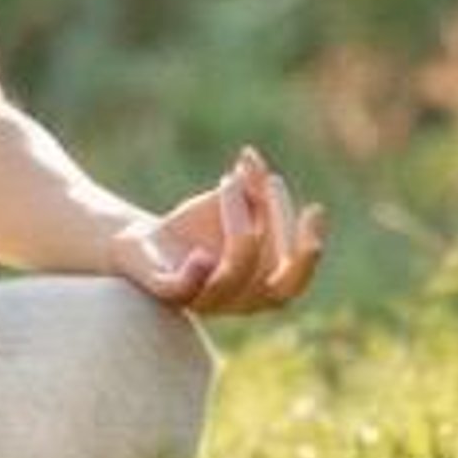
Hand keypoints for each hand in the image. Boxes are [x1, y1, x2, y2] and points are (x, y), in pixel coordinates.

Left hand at [105, 144, 327, 315]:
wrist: (143, 243)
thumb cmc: (194, 228)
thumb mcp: (225, 204)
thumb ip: (246, 185)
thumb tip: (251, 156)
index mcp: (258, 288)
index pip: (293, 280)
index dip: (308, 252)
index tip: (315, 208)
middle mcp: (235, 301)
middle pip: (269, 279)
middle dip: (276, 229)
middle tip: (269, 182)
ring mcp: (201, 298)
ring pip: (229, 274)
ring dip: (237, 225)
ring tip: (229, 182)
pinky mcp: (165, 290)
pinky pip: (181, 290)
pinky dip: (195, 274)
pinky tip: (202, 253)